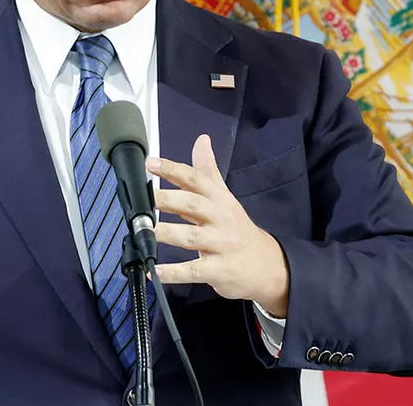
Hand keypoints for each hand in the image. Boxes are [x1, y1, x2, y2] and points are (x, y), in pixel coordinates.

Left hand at [147, 134, 289, 317]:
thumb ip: (207, 171)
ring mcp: (221, 245)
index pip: (196, 179)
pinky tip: (154, 271)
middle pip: (193, 205)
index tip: (150, 163)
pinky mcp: (219, 270)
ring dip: (167, 233)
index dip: (173, 170)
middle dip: (167, 199)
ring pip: (192, 237)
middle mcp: (220, 218)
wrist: (269, 265)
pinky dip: (174, 272)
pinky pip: (194, 270)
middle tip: (143, 198)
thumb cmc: (237, 228)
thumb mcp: (224, 198)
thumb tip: (201, 139)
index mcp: (218, 199)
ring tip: (143, 231)